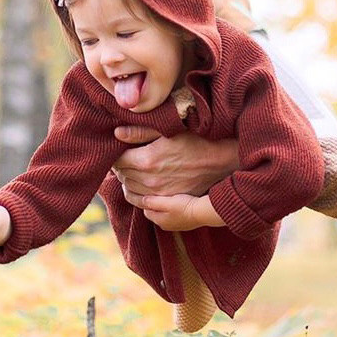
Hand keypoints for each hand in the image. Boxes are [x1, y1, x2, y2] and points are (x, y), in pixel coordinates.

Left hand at [113, 126, 239, 206]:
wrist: (221, 162)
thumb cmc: (196, 141)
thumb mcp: (167, 130)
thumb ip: (140, 132)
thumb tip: (116, 133)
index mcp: (147, 160)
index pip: (117, 161)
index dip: (116, 154)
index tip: (120, 148)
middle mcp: (150, 182)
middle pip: (122, 176)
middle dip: (120, 167)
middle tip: (125, 157)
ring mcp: (158, 196)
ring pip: (129, 191)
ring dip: (127, 181)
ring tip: (132, 171)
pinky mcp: (167, 206)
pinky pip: (141, 204)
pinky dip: (137, 195)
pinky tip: (141, 185)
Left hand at [141, 192, 223, 230]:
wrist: (204, 212)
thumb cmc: (185, 206)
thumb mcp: (167, 202)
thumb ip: (152, 202)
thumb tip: (141, 200)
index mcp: (159, 220)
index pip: (146, 210)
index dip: (146, 201)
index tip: (149, 192)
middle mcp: (166, 225)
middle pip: (155, 213)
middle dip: (154, 205)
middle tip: (158, 193)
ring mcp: (176, 225)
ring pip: (164, 214)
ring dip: (164, 207)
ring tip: (168, 197)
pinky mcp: (184, 223)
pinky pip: (174, 215)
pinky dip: (173, 210)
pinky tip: (178, 203)